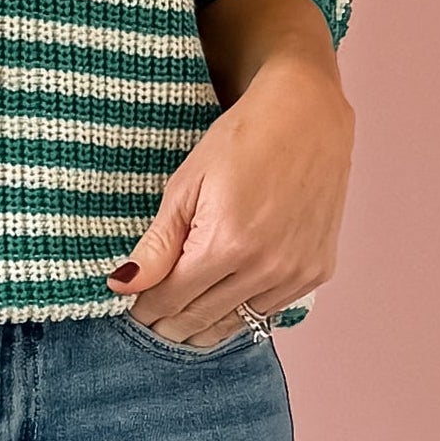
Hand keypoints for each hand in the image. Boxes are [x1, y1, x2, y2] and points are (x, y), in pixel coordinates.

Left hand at [109, 38, 354, 344]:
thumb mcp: (186, 185)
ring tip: (182, 317)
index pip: (170, 300)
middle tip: (150, 322)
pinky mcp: (317, 272)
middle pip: (200, 320)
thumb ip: (158, 244)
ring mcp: (296, 273)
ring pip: (236, 325)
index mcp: (226, 244)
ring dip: (205, 326)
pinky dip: (243, 312)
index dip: (145, 310)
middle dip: (169, 325)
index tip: (131, 310)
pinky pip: (269, 312)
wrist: (307, 115)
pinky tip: (224, 301)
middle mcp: (265, 267)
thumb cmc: (242, 139)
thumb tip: (123, 286)